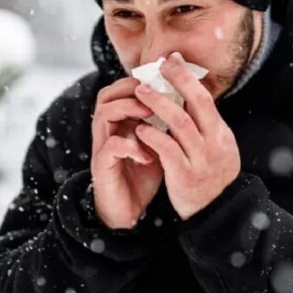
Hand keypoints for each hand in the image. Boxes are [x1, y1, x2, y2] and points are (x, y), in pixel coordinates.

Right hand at [91, 76, 163, 229]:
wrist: (128, 210)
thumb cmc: (144, 174)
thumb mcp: (158, 144)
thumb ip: (165, 123)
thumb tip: (190, 101)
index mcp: (120, 122)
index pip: (121, 89)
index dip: (140, 81)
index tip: (163, 82)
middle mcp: (107, 131)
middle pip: (106, 95)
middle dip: (131, 90)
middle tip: (155, 95)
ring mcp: (102, 147)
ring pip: (104, 114)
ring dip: (128, 110)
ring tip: (149, 116)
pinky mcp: (102, 166)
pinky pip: (111, 147)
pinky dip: (130, 146)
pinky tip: (148, 155)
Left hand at [132, 52, 241, 220]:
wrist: (216, 215)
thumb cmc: (209, 178)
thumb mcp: (216, 149)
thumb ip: (204, 126)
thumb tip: (187, 97)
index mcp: (222, 135)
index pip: (206, 99)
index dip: (188, 78)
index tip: (172, 61)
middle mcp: (215, 144)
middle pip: (198, 104)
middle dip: (177, 81)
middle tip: (157, 67)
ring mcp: (202, 160)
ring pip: (181, 124)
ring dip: (159, 104)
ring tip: (141, 92)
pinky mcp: (185, 177)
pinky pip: (167, 150)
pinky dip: (153, 136)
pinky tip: (140, 128)